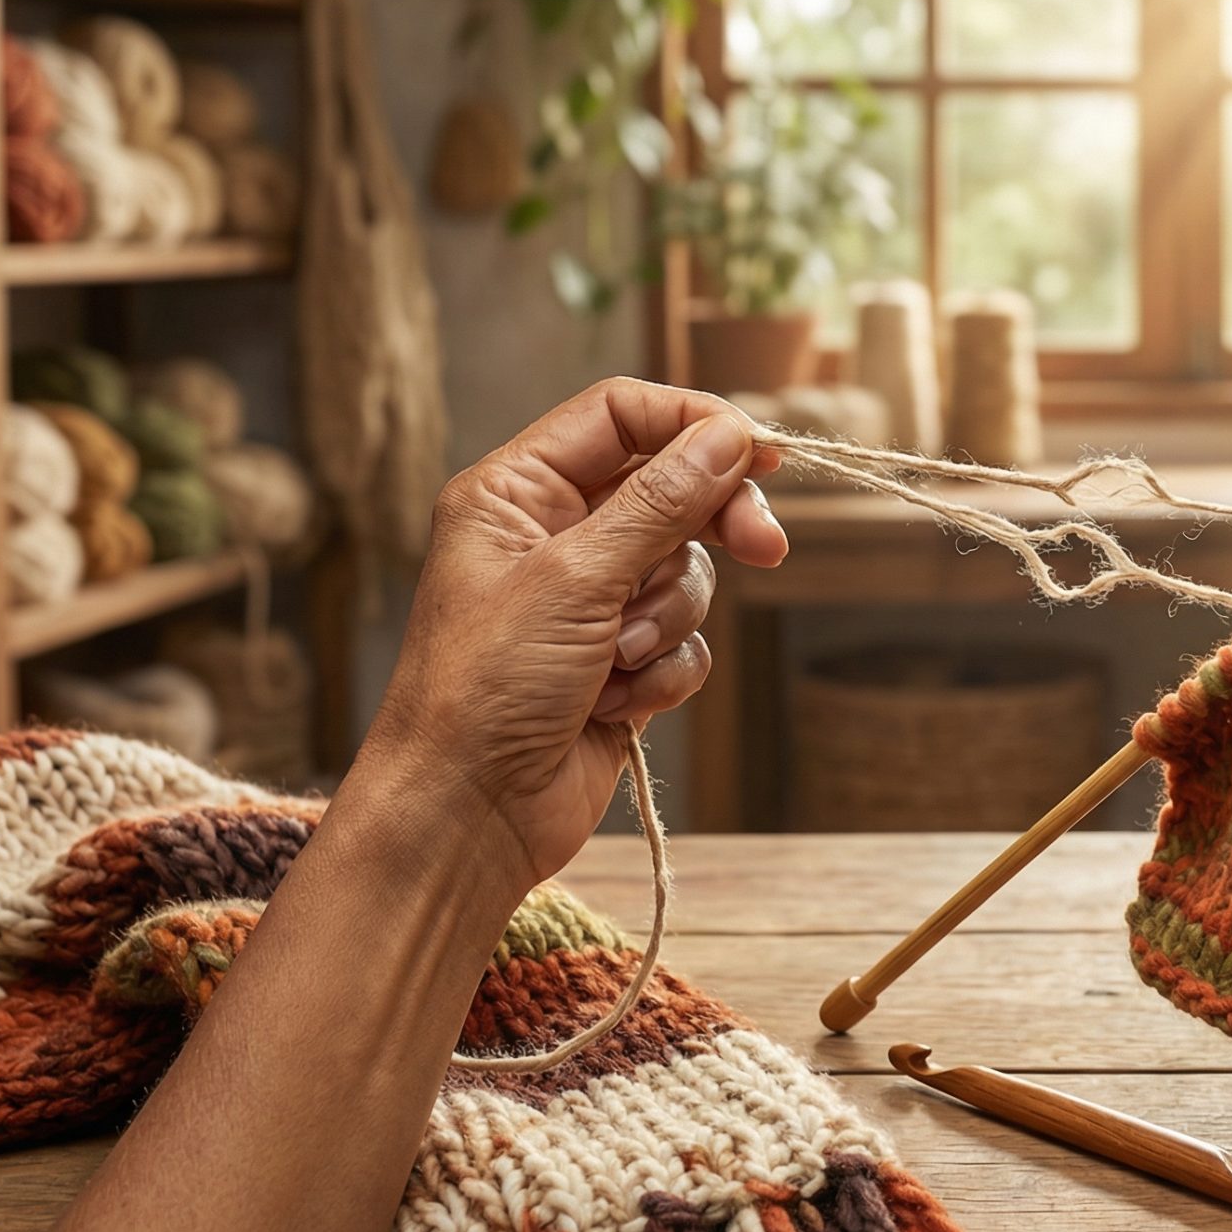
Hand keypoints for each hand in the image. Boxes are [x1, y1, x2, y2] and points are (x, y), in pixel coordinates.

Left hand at [349, 378, 785, 909]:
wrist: (468, 815)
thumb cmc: (485, 690)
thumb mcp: (576, 578)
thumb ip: (660, 502)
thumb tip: (728, 437)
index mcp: (517, 492)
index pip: (622, 416)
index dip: (694, 424)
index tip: (762, 454)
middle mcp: (552, 536)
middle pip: (671, 490)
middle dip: (712, 525)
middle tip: (764, 549)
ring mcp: (588, 602)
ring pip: (685, 571)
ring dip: (667, 620)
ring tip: (619, 661)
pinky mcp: (619, 663)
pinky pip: (684, 640)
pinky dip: (665, 672)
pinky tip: (618, 705)